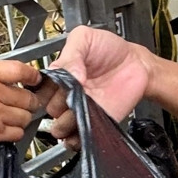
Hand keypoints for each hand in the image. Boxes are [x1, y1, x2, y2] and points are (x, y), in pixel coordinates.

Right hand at [0, 58, 42, 158]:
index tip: (35, 79)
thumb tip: (4, 78)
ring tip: (11, 118)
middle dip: (28, 101)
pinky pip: (16, 133)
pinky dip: (13, 133)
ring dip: (21, 118)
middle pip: (27, 97)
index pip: (19, 69)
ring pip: (24, 117)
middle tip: (24, 103)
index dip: (33, 75)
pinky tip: (4, 130)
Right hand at [45, 25, 151, 144]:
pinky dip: (77, 137)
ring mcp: (80, 111)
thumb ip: (71, 53)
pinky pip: (79, 139)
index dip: (47, 89)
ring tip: (82, 106)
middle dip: (60, 104)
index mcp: (59, 76)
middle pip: (51, 110)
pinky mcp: (95, 123)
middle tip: (75, 92)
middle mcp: (67, 96)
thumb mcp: (85, 38)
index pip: (41, 90)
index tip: (58, 84)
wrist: (136, 64)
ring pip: (60, 128)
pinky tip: (84, 124)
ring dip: (68, 122)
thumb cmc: (111, 49)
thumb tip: (70, 75)